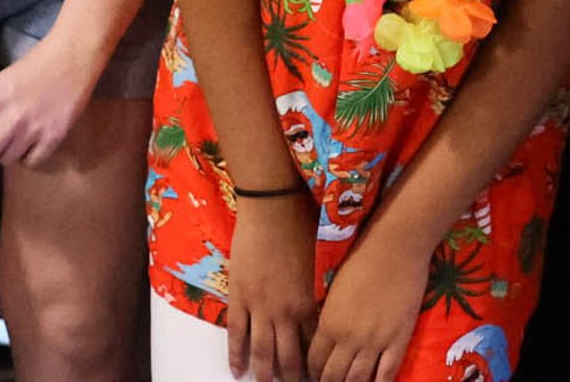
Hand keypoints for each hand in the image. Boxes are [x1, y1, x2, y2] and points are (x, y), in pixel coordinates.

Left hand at [0, 30, 99, 166]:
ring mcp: (33, 131)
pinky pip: (31, 162)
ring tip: (10, 141)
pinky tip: (29, 144)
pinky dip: (27, 157)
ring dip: (4, 153)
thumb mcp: (0, 80)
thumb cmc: (34, 64)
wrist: (72, 57)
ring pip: (5, 161)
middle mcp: (10, 118)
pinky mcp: (53, 138)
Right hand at [226, 188, 318, 381]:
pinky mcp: (239, 296)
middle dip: (293, 377)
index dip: (317, 361)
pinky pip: (237, 334)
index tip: (319, 374)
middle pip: (290, 355)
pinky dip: (236, 355)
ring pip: (262, 351)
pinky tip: (237, 371)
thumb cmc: (303, 223)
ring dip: (265, 373)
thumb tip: (333, 303)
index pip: (315, 343)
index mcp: (310, 302)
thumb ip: (324, 286)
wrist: (273, 205)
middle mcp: (286, 311)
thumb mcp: (324, 259)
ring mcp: (260, 306)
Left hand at [307, 234, 422, 381]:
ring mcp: (374, 342)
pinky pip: (386, 375)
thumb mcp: (334, 289)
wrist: (395, 246)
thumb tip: (324, 335)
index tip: (314, 377)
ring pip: (357, 381)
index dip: (313, 374)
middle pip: (333, 376)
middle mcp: (348, 338)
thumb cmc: (362, 257)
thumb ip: (328, 316)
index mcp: (328, 323)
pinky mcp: (398, 341)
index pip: (314, 361)